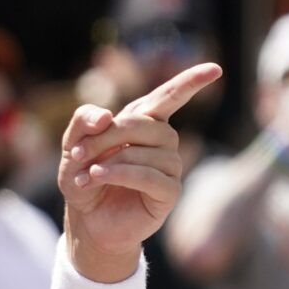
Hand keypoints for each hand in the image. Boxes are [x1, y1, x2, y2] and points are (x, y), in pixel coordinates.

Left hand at [59, 63, 221, 276]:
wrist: (86, 219)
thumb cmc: (84, 176)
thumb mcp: (73, 145)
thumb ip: (84, 121)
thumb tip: (107, 116)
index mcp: (145, 122)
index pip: (170, 96)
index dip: (190, 82)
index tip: (215, 69)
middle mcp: (164, 141)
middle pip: (146, 123)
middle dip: (107, 135)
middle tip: (78, 153)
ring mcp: (170, 167)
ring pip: (147, 151)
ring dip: (110, 159)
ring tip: (86, 173)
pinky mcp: (168, 192)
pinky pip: (150, 176)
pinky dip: (120, 174)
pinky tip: (98, 177)